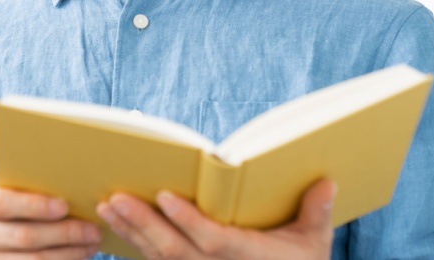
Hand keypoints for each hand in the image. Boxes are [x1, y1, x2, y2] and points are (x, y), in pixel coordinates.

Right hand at [0, 172, 101, 259]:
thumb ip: (20, 182)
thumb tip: (67, 182)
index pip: (1, 203)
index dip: (34, 206)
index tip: (65, 205)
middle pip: (21, 237)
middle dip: (63, 234)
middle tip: (92, 229)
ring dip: (66, 254)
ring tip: (91, 244)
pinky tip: (75, 257)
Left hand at [95, 179, 336, 259]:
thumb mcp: (314, 244)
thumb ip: (316, 213)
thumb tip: (327, 181)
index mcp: (248, 257)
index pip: (212, 240)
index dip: (188, 221)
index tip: (165, 197)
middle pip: (173, 250)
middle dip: (143, 223)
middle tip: (115, 197)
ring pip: (158, 256)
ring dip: (130, 230)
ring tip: (106, 204)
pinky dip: (132, 242)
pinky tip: (113, 222)